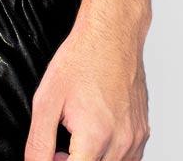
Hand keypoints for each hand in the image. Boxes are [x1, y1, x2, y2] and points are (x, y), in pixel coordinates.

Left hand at [24, 13, 149, 160]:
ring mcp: (135, 138)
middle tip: (59, 149)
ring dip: (92, 160)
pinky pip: (128, 159)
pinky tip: (97, 136)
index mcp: (95, 135)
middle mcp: (120, 141)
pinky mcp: (143, 132)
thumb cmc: (82, 58)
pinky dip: (110, 155)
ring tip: (77, 138)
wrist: (112, 34)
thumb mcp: (47, 99)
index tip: (54, 154)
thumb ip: (40, 141)